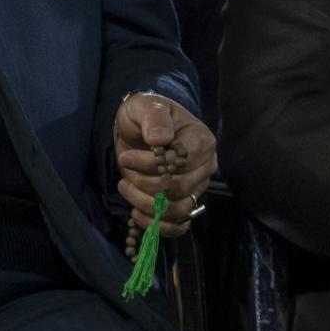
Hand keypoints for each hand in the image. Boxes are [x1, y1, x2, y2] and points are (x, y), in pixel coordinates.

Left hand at [115, 92, 215, 247]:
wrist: (140, 128)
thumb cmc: (145, 114)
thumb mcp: (145, 106)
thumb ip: (154, 118)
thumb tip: (160, 139)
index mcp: (202, 140)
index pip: (181, 161)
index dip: (151, 164)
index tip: (126, 157)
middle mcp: (205, 166)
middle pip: (178, 187)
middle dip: (145, 182)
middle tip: (124, 170)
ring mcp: (197, 187)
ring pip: (177, 209)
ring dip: (146, 204)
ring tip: (125, 186)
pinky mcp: (185, 203)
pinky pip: (178, 225)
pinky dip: (157, 225)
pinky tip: (136, 214)